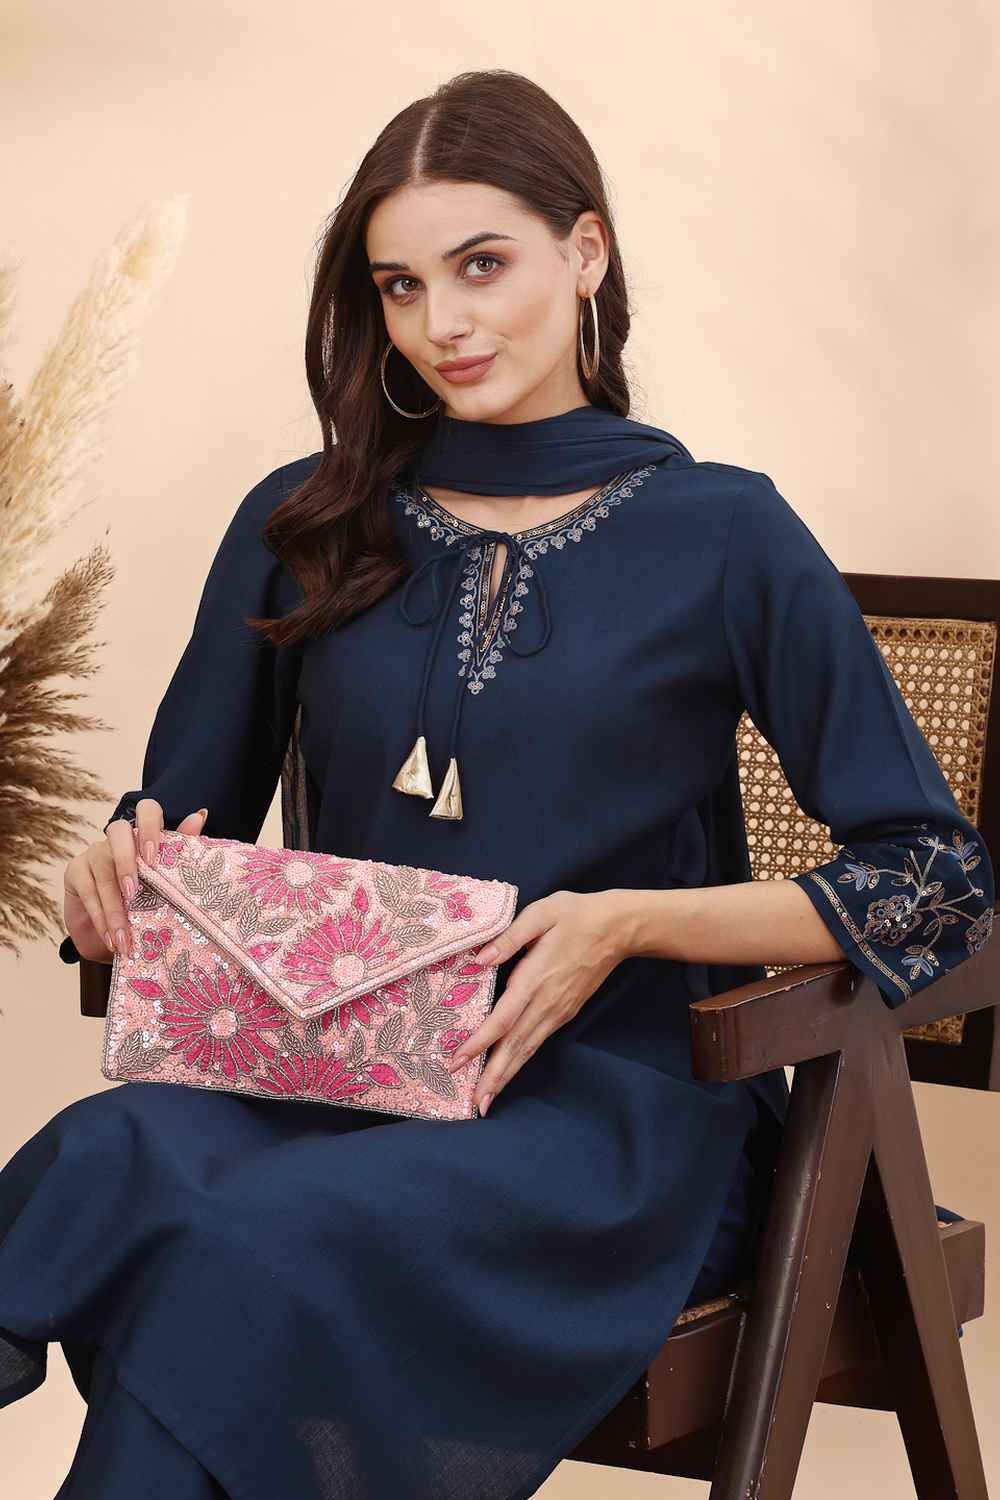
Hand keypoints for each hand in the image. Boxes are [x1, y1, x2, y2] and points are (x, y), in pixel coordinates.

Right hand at [63, 799, 208, 962]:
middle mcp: (118, 838)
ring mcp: (94, 852)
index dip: (149, 826)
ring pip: (102, 870)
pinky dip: (100, 917)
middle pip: (118, 831)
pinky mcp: (75, 870)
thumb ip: (181, 853)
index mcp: (145, 836)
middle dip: (126, 861)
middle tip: (134, 893)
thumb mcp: (166, 885)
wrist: (113, 936)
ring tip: (125, 937)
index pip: (147, 811)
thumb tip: (200, 814)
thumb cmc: (146, 906)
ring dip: (114, 906)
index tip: (152, 856)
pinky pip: (87, 890)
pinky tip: (111, 937)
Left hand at [444, 889, 633, 1114]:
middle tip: (473, 1103)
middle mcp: (546, 1003)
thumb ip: (509, 938)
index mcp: (536, 978)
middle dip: (493, 1076)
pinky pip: (537, 1042)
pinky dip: (520, 1061)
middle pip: (515, 1045)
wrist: (618, 929)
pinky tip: (508, 1071)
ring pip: (527, 1049)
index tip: (458, 1061)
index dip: (480, 1042)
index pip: (503, 1018)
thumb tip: (479, 960)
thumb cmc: (576, 916)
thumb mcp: (541, 914)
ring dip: (506, 1075)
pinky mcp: (564, 1013)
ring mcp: (558, 1011)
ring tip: (486, 1099)